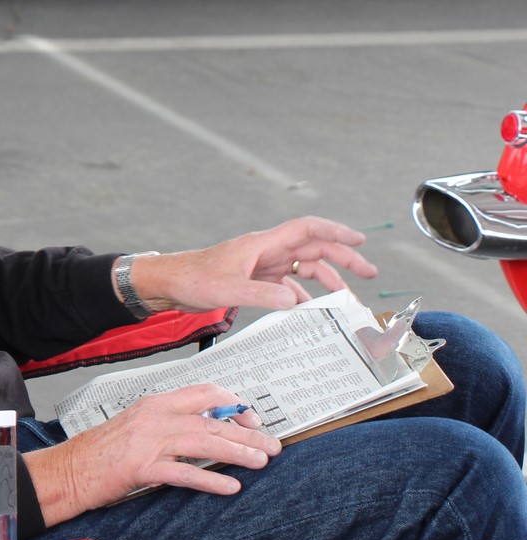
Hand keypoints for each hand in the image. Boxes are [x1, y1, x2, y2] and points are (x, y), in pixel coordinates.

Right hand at [26, 384, 281, 523]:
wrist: (68, 470)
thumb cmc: (102, 451)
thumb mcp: (139, 426)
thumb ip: (171, 423)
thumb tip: (208, 429)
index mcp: (156, 403)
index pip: (205, 393)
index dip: (235, 404)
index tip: (252, 419)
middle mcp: (155, 417)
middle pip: (212, 420)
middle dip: (248, 433)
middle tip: (271, 445)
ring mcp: (148, 441)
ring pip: (204, 442)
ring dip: (238, 452)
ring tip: (261, 461)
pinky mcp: (141, 467)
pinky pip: (184, 473)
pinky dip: (211, 480)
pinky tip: (231, 486)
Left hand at [132, 216, 378, 312]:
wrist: (169, 284)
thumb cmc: (192, 278)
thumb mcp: (227, 289)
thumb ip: (261, 295)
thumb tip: (295, 301)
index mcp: (262, 244)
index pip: (307, 229)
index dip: (335, 231)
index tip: (360, 241)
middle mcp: (266, 251)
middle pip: (313, 249)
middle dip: (343, 259)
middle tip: (369, 273)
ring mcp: (262, 265)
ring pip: (303, 269)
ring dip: (327, 281)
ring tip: (346, 299)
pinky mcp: (255, 280)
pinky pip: (287, 286)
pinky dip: (303, 296)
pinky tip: (312, 310)